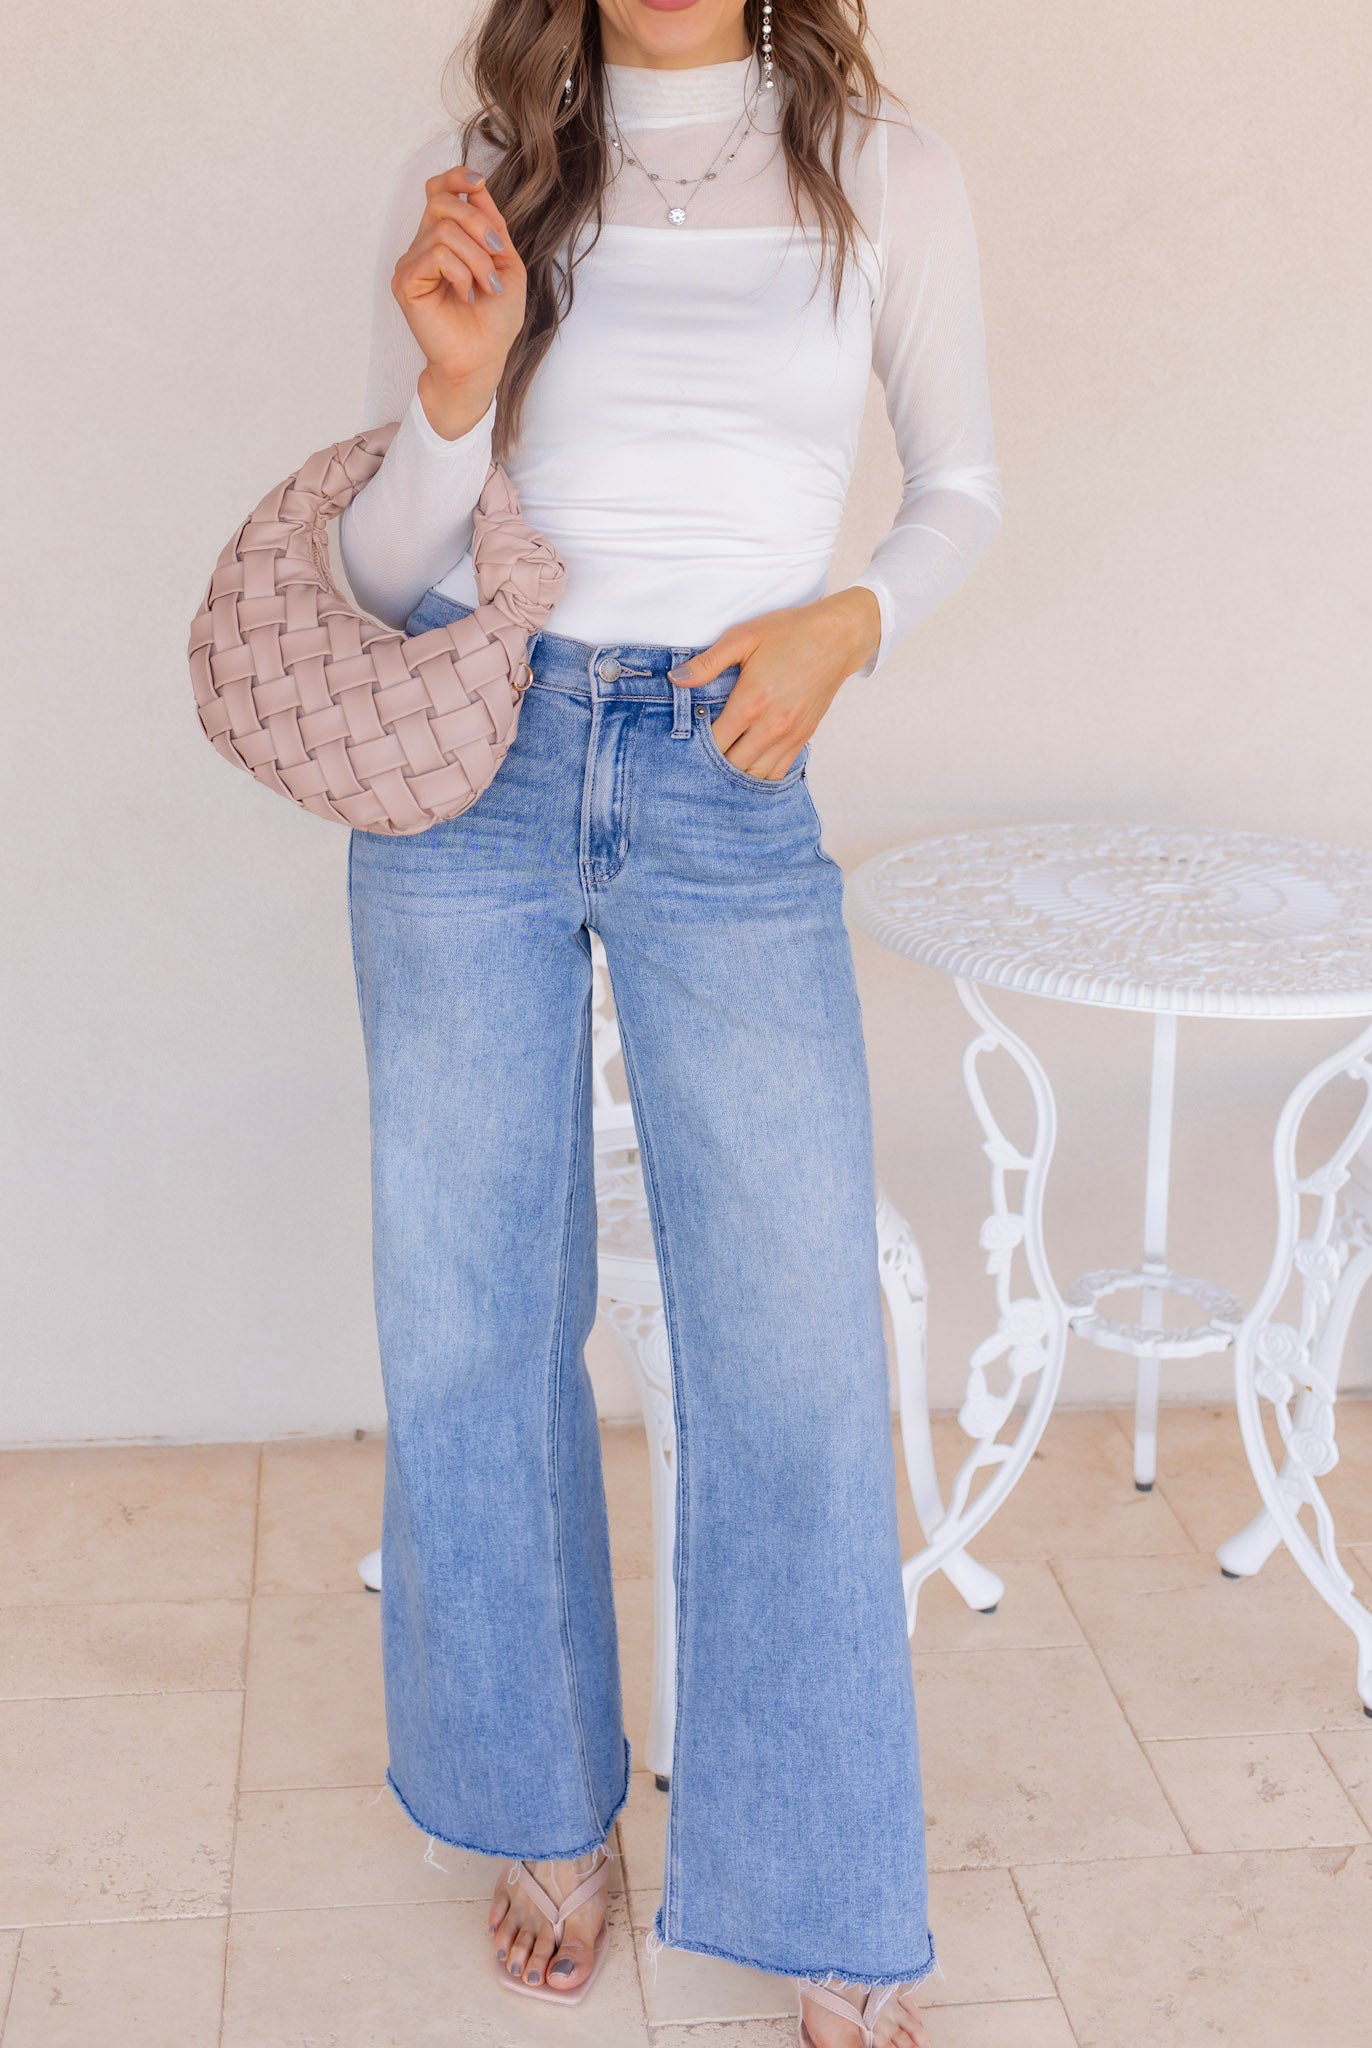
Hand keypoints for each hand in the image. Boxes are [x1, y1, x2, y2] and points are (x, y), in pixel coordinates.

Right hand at [392, 166, 526, 440]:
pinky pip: (436, 254)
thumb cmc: (495, 320)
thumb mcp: (506, 264)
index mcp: (448, 238)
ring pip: (444, 230)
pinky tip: (466, 295)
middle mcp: (426, 245)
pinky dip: (460, 272)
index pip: (439, 189)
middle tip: (496, 257)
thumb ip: (493, 225)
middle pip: (443, 200)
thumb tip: (476, 186)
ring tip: (485, 288)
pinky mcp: (406, 281)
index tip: (479, 184)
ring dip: (476, 259)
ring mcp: (413, 262)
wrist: (482, 359)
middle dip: (479, 224)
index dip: (456, 177)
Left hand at [667, 588, 881, 779]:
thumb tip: (676, 678)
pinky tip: (746, 765)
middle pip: (731, 764)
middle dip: (712, 762)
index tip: (686, 737)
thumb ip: (708, 662)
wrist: (838, 638)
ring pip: (754, 774)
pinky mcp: (803, 738)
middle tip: (698, 753)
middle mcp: (771, 726)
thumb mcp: (744, 637)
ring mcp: (789, 736)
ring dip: (735, 772)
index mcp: (751, 702)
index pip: (714, 741)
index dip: (696, 744)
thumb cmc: (789, 633)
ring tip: (720, 762)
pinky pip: (777, 772)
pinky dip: (759, 775)